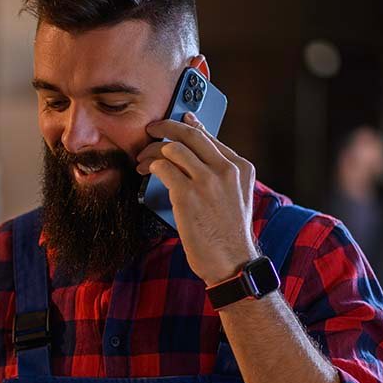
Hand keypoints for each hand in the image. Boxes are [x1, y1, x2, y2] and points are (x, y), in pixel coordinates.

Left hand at [137, 112, 257, 284]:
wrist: (232, 263)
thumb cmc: (228, 234)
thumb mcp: (235, 196)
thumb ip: (220, 174)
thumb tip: (196, 153)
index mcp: (240, 167)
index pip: (208, 136)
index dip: (187, 124)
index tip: (175, 119)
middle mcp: (226, 170)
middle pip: (189, 134)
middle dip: (165, 127)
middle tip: (151, 130)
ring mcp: (207, 181)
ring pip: (173, 149)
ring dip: (152, 151)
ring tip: (142, 160)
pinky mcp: (188, 195)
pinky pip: (162, 168)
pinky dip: (151, 167)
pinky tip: (146, 172)